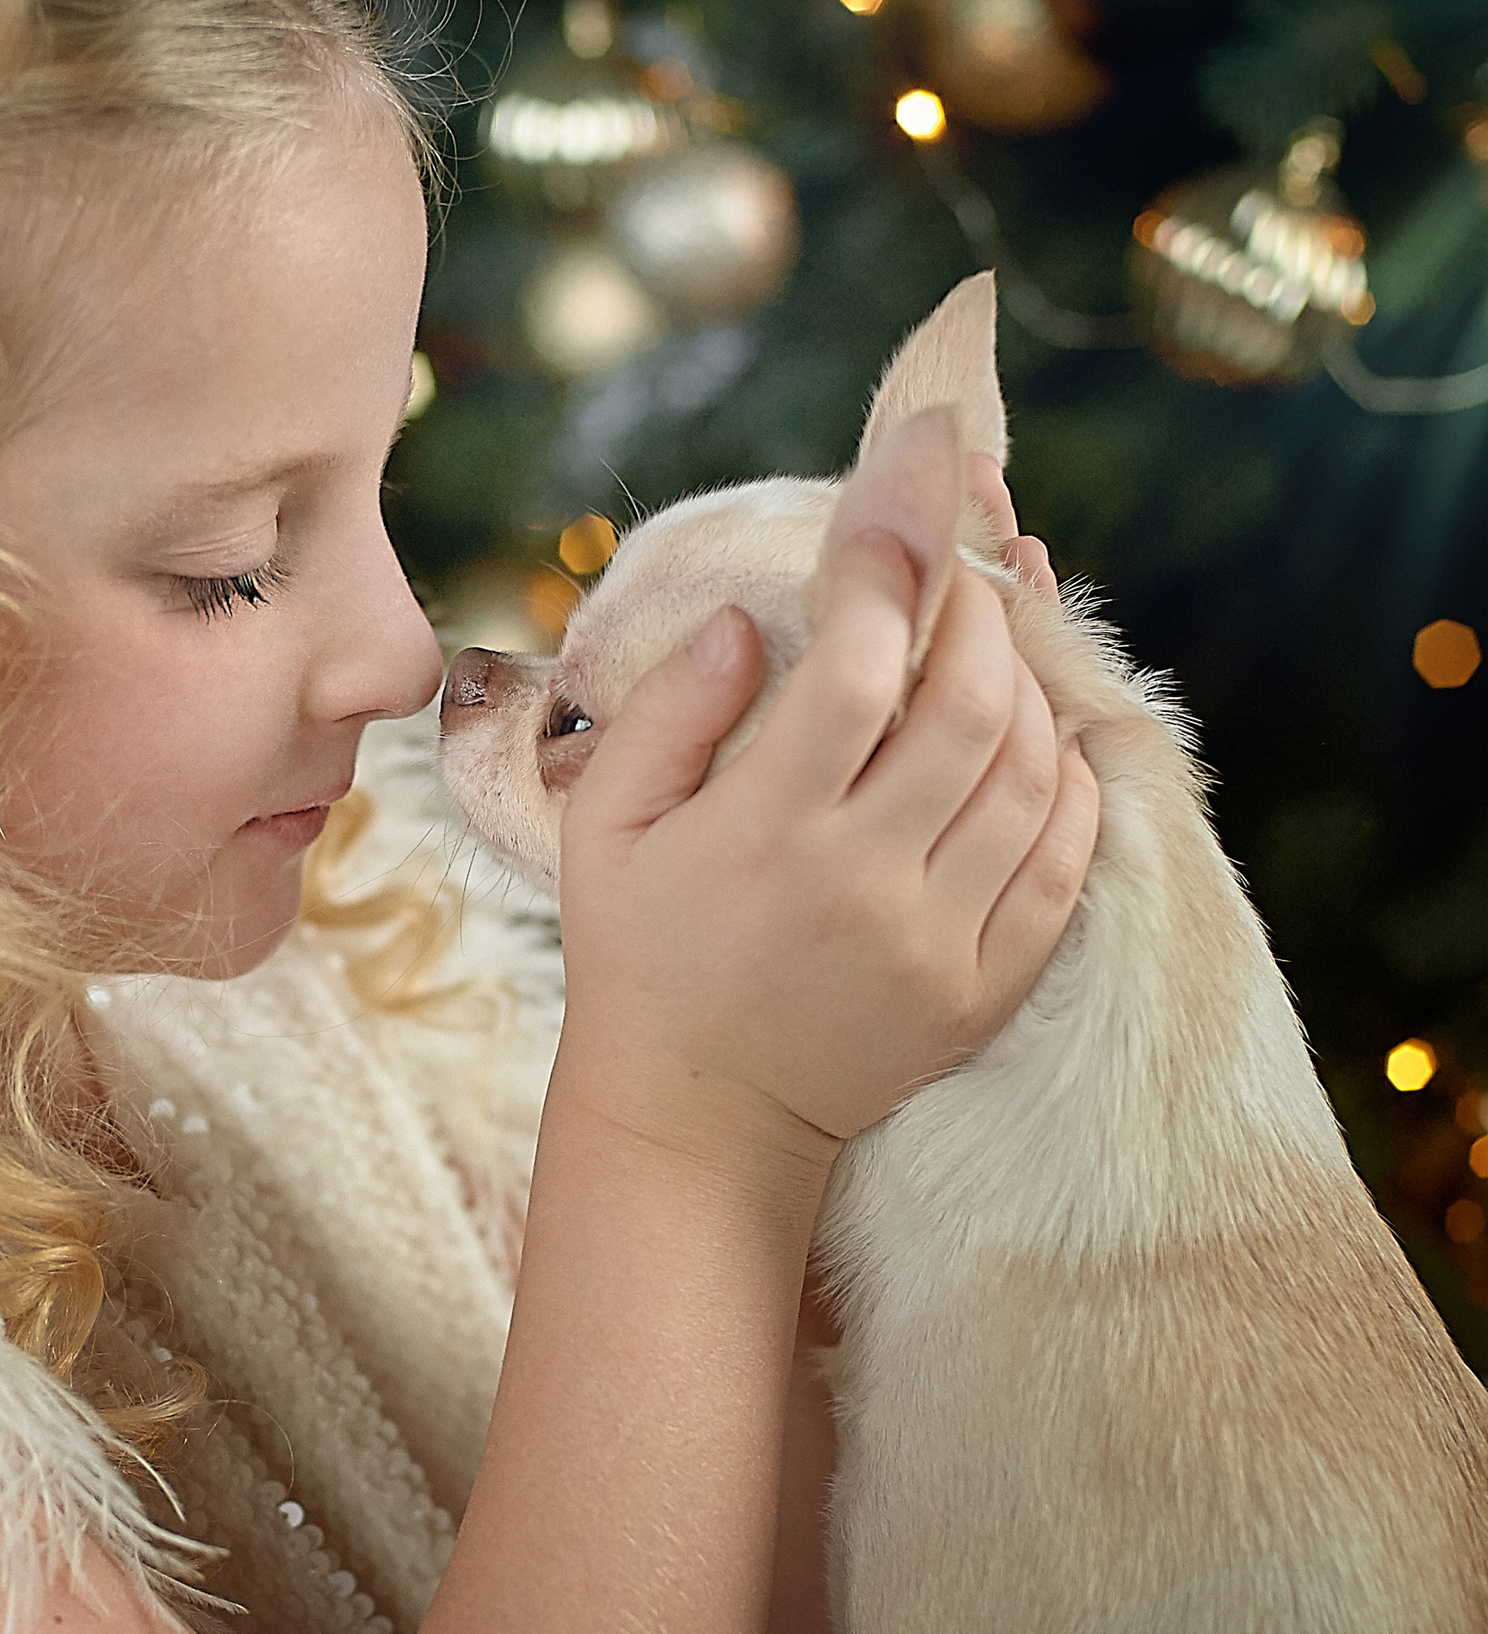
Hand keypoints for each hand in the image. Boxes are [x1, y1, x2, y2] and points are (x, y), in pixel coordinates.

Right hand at [550, 435, 1098, 1169]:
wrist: (699, 1117)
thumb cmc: (639, 953)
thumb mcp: (605, 828)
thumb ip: (668, 713)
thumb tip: (753, 619)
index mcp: (763, 832)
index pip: (862, 667)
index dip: (895, 559)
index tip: (910, 479)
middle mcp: (862, 883)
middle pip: (969, 706)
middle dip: (977, 610)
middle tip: (959, 572)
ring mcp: (937, 941)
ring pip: (1029, 773)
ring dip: (1024, 685)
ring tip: (988, 645)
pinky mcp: (985, 987)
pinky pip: (1064, 861)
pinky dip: (1066, 781)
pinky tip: (1032, 741)